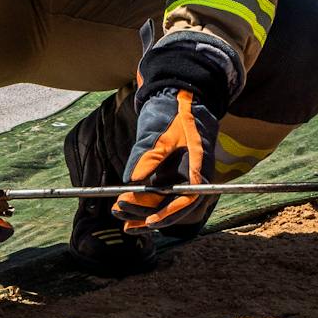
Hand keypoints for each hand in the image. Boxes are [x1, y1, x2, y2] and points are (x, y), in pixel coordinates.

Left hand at [115, 87, 219, 229]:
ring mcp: (180, 177)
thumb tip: (131, 179)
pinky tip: (125, 211)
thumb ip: (148, 156)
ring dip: (141, 211)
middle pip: (172, 205)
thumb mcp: (163, 132)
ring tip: (119, 214)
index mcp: (198, 168)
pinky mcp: (169, 175)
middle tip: (121, 209)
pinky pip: (157, 195)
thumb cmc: (177, 112)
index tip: (150, 220)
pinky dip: (142, 203)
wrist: (180, 97)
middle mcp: (191, 177)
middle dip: (147, 212)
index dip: (169, 212)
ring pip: (163, 202)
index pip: (187, 198)